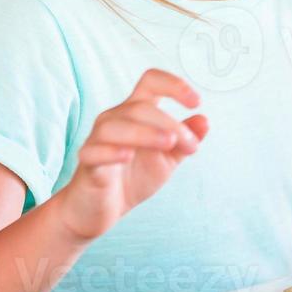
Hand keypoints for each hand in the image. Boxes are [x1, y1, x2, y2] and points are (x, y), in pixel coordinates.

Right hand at [55, 69, 208, 243]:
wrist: (101, 210)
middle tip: (190, 146)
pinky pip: (94, 150)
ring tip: (169, 143)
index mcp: (136, 112)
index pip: (151, 81)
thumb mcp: (167, 159)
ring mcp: (98, 139)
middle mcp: (115, 119)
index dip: (174, 85)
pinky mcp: (87, 162)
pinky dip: (111, 150)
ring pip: (116, 125)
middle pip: (140, 107)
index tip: (196, 102)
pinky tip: (128, 155)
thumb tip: (205, 120)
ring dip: (146, 132)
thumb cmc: (132, 178)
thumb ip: (185, 139)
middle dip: (170, 123)